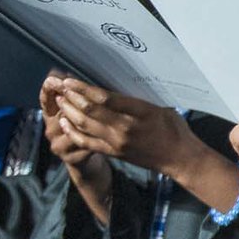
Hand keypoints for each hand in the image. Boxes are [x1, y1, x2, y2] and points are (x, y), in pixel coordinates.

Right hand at [39, 73, 108, 193]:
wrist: (83, 161)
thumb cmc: (83, 130)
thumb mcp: (77, 110)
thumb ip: (74, 95)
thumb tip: (68, 72)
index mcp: (51, 114)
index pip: (45, 98)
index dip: (49, 88)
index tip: (55, 78)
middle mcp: (50, 128)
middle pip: (62, 111)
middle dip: (77, 102)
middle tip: (94, 96)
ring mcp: (57, 144)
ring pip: (74, 127)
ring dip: (91, 121)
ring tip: (106, 116)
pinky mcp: (68, 157)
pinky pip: (84, 144)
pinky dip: (97, 138)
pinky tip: (109, 134)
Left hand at [49, 78, 200, 176]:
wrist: (179, 158)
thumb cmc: (174, 129)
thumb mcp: (159, 107)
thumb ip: (135, 100)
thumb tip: (113, 88)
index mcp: (139, 112)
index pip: (105, 98)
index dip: (83, 88)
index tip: (70, 80)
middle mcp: (125, 128)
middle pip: (90, 111)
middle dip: (71, 97)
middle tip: (59, 87)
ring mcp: (117, 142)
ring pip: (84, 125)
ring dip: (68, 112)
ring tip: (60, 100)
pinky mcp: (113, 153)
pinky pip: (87, 142)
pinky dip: (73, 132)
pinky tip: (64, 123)